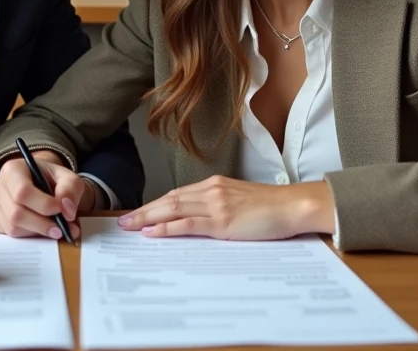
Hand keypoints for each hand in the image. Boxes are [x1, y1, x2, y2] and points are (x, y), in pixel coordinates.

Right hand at [0, 151, 96, 238]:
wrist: (38, 182)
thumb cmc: (50, 180)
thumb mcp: (67, 178)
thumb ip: (70, 190)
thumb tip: (66, 211)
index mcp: (13, 169)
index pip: (23, 191)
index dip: (43, 205)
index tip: (60, 211)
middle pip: (16, 213)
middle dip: (41, 225)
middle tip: (61, 230)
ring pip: (12, 227)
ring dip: (36, 232)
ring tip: (53, 230)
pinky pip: (7, 234)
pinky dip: (27, 235)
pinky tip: (38, 228)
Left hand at [116, 176, 335, 240]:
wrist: (293, 206)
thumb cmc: (271, 207)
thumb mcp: (240, 201)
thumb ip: (219, 206)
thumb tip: (199, 220)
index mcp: (215, 185)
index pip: (177, 194)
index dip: (155, 204)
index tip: (139, 213)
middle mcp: (211, 191)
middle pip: (169, 200)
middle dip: (144, 211)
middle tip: (123, 222)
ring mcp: (216, 205)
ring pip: (173, 209)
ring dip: (148, 218)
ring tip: (129, 227)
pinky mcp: (223, 221)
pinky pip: (188, 224)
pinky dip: (167, 228)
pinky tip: (153, 232)